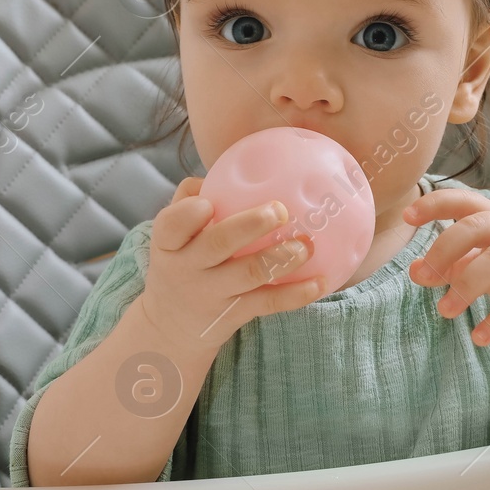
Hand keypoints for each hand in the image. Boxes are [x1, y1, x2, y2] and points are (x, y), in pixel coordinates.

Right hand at [138, 176, 325, 347]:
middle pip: (217, 245)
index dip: (188, 215)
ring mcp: (211, 293)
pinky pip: (269, 302)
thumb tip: (233, 164)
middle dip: (249, 226)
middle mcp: (187, 267)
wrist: (170, 325)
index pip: (171, 225)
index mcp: (169, 242)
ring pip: (249, 274)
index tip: (208, 204)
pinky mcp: (234, 315)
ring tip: (306, 244)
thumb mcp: (173, 234)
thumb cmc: (181, 260)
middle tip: (279, 209)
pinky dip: (296, 294)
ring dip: (281, 258)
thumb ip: (192, 199)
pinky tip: (321, 281)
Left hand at [405, 191, 489, 345]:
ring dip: (466, 286)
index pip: (462, 200)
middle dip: (443, 251)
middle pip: (474, 227)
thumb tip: (416, 271)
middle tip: (423, 277)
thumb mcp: (487, 263)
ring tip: (444, 311)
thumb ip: (454, 265)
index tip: (408, 217)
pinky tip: (479, 337)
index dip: (435, 204)